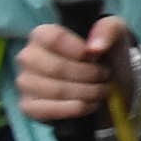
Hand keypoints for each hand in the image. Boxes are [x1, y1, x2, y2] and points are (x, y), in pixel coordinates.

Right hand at [17, 14, 135, 122]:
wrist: (107, 83)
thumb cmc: (105, 53)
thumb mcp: (115, 33)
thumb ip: (108, 30)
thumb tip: (95, 48)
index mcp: (42, 34)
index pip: (53, 38)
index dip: (78, 50)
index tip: (95, 57)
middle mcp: (28, 57)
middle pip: (57, 68)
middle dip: (88, 74)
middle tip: (105, 76)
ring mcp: (25, 83)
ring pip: (56, 91)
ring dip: (87, 93)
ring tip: (101, 90)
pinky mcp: (29, 107)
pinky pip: (49, 111)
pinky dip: (76, 109)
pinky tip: (89, 104)